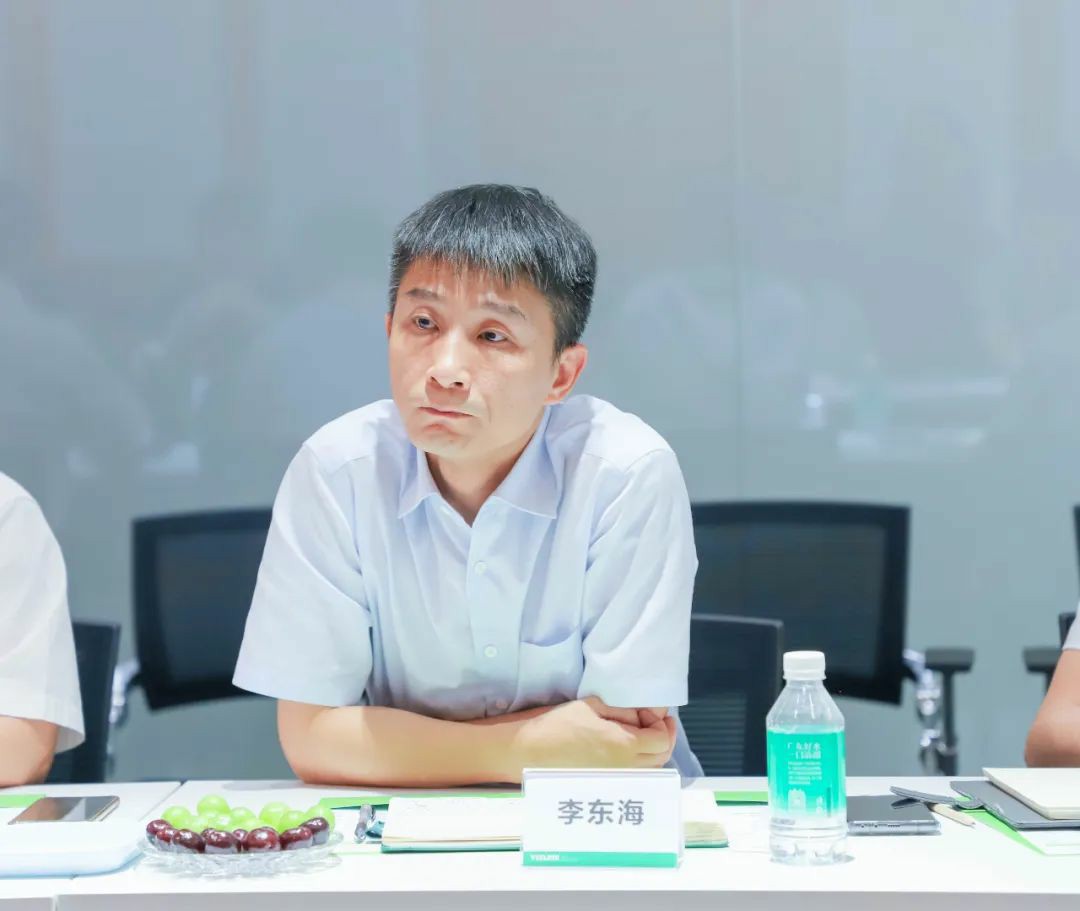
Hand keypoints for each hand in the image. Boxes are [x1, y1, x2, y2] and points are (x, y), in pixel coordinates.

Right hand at [509, 698, 675, 772]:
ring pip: (650, 771)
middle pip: (661, 758)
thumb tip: (646, 713)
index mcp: (624, 746)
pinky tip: (626, 749)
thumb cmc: (558, 724)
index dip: (660, 722)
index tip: (645, 710)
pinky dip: (640, 764)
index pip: (662, 739)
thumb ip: (624, 710)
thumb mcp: (593, 706)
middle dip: (663, 737)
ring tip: (641, 734)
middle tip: (653, 720)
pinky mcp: (605, 786)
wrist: (528, 751)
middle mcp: (624, 769)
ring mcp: (615, 781)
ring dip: (652, 752)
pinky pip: (634, 777)